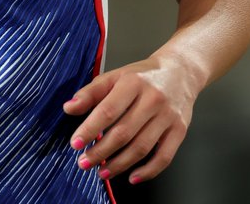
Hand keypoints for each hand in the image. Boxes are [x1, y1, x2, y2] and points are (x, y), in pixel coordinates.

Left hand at [62, 55, 201, 184]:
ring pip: (141, 148)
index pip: (108, 110)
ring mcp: (168, 116)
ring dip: (119, 164)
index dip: (89, 129)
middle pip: (123, 133)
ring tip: (102, 172)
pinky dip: (148, 171)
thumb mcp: (114, 76)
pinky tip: (132, 177)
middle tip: (84, 162)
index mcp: (132, 83)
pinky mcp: (180, 130)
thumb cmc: (142, 76)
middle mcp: (152, 100)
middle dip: (100, 152)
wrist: (180, 71)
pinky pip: (164, 157)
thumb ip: (90, 92)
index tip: (75, 143)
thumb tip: (69, 108)